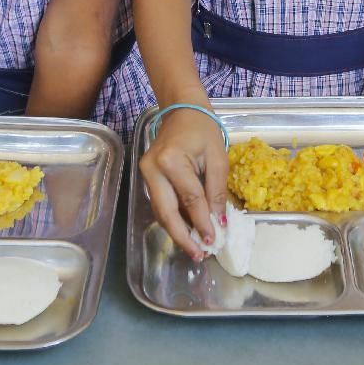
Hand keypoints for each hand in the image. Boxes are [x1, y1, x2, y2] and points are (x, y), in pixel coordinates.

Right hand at [139, 107, 227, 260]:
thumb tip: (218, 222)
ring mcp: (145, 172)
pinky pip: (160, 203)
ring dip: (177, 231)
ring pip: (160, 211)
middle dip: (182, 237)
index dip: (202, 223)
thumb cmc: (202, 129)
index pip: (190, 200)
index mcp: (172, 160)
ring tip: (194, 248)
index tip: (212, 241)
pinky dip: (172, 219)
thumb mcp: (217, 157)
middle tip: (198, 255)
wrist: (181, 109)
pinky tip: (186, 230)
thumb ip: (217, 190)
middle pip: (166, 212)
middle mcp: (152, 168)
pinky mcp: (146, 176)